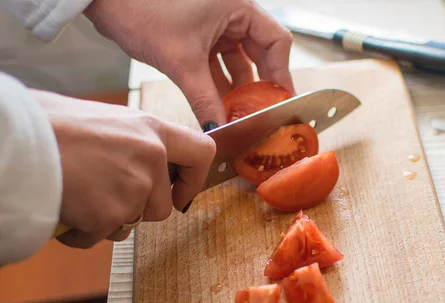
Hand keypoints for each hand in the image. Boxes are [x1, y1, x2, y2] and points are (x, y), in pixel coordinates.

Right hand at [33, 90, 215, 247]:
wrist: (16, 140)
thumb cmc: (50, 125)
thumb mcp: (105, 121)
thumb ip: (131, 143)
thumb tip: (138, 161)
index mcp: (152, 129)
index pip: (202, 152)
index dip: (194, 179)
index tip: (180, 193)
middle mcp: (151, 158)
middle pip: (162, 206)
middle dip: (137, 210)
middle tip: (106, 196)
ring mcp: (134, 188)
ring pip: (133, 224)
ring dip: (109, 221)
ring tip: (79, 197)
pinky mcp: (111, 214)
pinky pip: (101, 236)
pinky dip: (82, 232)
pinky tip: (66, 210)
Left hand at [83, 0, 294, 126]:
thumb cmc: (141, 8)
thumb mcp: (181, 61)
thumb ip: (205, 98)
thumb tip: (219, 127)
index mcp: (238, 5)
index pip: (276, 42)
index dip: (281, 74)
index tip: (280, 101)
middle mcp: (231, 12)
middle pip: (259, 53)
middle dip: (258, 86)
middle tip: (260, 113)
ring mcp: (215, 22)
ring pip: (236, 60)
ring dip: (236, 89)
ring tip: (237, 115)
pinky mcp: (198, 33)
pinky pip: (217, 62)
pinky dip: (217, 83)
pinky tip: (217, 106)